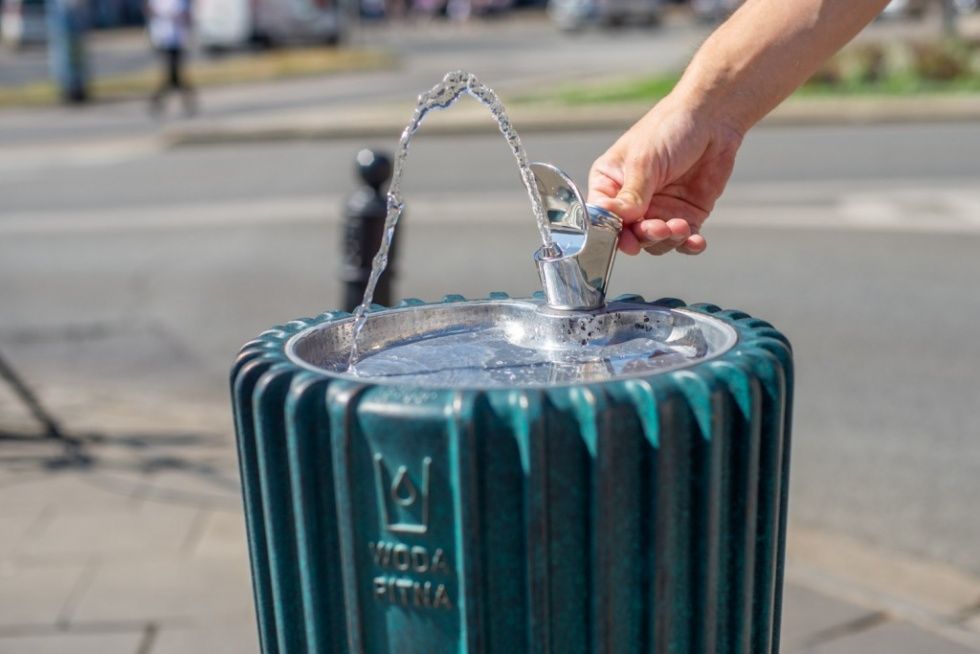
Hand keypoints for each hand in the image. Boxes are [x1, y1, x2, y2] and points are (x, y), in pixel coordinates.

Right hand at [587, 94, 743, 255]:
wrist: (713, 118)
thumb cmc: (669, 128)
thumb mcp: (644, 161)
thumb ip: (631, 194)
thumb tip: (615, 219)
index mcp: (610, 184)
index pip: (602, 216)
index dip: (611, 232)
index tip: (626, 239)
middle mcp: (631, 202)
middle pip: (630, 235)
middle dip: (644, 236)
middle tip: (659, 228)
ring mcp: (659, 210)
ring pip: (656, 243)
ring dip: (667, 240)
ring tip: (680, 226)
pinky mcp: (686, 215)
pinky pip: (684, 240)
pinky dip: (689, 245)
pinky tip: (696, 241)